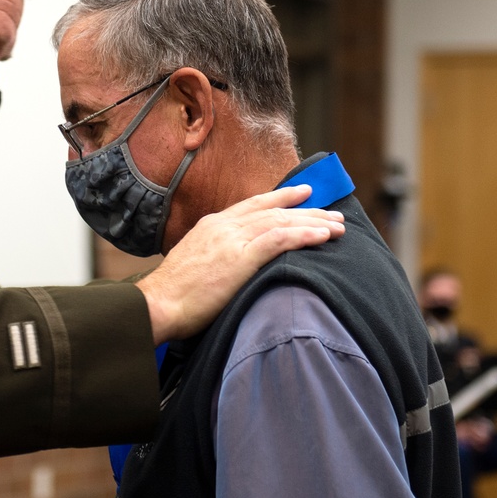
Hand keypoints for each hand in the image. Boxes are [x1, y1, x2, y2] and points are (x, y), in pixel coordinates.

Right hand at [135, 184, 344, 342]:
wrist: (158, 303)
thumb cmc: (172, 295)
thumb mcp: (193, 263)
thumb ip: (215, 256)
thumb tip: (229, 263)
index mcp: (211, 225)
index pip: (252, 206)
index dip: (280, 198)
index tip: (302, 194)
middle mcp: (223, 226)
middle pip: (272, 211)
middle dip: (306, 210)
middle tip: (332, 211)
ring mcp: (232, 239)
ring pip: (281, 222)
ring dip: (313, 222)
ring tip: (338, 226)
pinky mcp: (240, 257)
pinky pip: (280, 240)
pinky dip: (303, 235)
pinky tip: (323, 236)